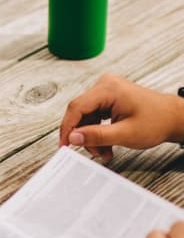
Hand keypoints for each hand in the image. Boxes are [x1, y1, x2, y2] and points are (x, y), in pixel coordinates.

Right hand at [59, 73, 183, 159]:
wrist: (174, 118)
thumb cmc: (158, 121)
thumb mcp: (125, 133)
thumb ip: (97, 136)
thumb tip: (73, 137)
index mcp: (108, 89)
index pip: (77, 108)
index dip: (67, 129)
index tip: (65, 145)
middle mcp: (105, 85)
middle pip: (80, 113)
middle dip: (83, 135)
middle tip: (89, 152)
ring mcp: (106, 91)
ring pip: (86, 117)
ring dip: (91, 137)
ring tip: (103, 151)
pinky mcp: (108, 98)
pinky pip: (93, 116)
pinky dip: (97, 132)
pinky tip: (105, 144)